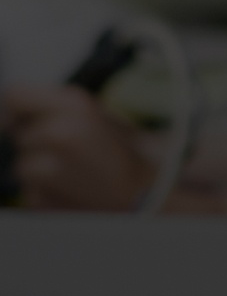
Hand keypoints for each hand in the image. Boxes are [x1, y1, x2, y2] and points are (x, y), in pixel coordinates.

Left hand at [1, 86, 153, 210]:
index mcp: (74, 105)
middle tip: (66, 153)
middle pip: (19, 134)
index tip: (19, 120)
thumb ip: (57, 107)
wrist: (144, 199)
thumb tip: (14, 110)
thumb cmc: (123, 157)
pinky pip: (28, 191)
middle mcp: (58, 132)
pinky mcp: (42, 198)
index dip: (14, 109)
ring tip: (70, 175)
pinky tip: (70, 192)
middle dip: (35, 144)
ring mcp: (48, 168)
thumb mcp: (97, 115)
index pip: (14, 96)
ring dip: (38, 171)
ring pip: (22, 165)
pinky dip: (43, 194)